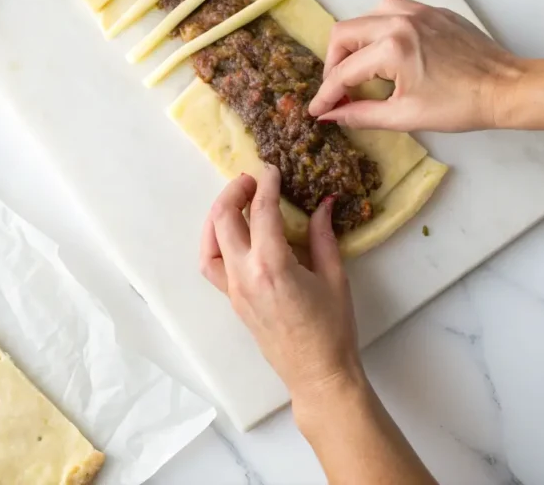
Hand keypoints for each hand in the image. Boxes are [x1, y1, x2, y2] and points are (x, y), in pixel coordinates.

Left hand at [200, 165, 362, 404]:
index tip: (272, 169)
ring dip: (219, 214)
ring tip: (237, 200)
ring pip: (209, 241)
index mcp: (273, 266)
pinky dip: (214, 241)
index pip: (262, 211)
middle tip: (253, 180)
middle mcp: (245, 275)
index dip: (267, 184)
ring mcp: (234, 289)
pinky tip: (231, 232)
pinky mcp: (232, 300)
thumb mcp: (335, 277)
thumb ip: (323, 236)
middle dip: (234, 191)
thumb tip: (323, 203)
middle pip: (224, 219)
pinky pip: (211, 264)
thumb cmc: (332, 329)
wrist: (317, 375)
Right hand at [308, 0, 522, 131]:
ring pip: (366, 16)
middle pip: (344, 33)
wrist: (506, 87)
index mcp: (392, 48)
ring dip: (356, 42)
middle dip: (334, 62)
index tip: (316, 110)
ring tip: (361, 68)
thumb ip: (361, 114)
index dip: (326, 94)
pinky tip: (387, 50)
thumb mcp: (405, 116)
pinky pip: (391, 11)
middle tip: (338, 88)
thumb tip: (331, 115)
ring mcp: (416, 10)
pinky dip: (380, 28)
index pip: (344, 71)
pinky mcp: (431, 10)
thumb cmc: (460, 106)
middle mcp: (398, 20)